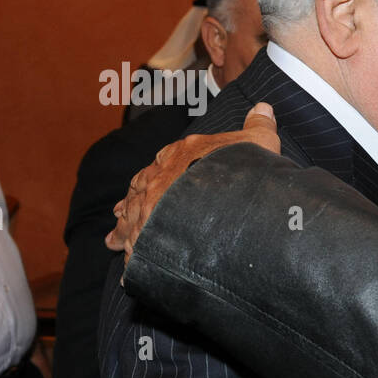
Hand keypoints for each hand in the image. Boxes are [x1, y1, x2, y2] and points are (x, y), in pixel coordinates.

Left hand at [107, 103, 279, 265]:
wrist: (222, 196)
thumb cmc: (239, 166)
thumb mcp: (258, 141)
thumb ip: (258, 124)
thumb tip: (264, 105)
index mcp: (178, 155)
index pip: (163, 162)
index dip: (156, 173)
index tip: (147, 181)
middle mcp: (156, 180)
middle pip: (139, 191)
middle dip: (131, 204)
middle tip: (121, 215)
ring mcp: (148, 209)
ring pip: (129, 221)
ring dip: (122, 232)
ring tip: (113, 243)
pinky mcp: (148, 236)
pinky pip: (136, 252)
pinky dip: (132, 261)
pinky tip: (130, 272)